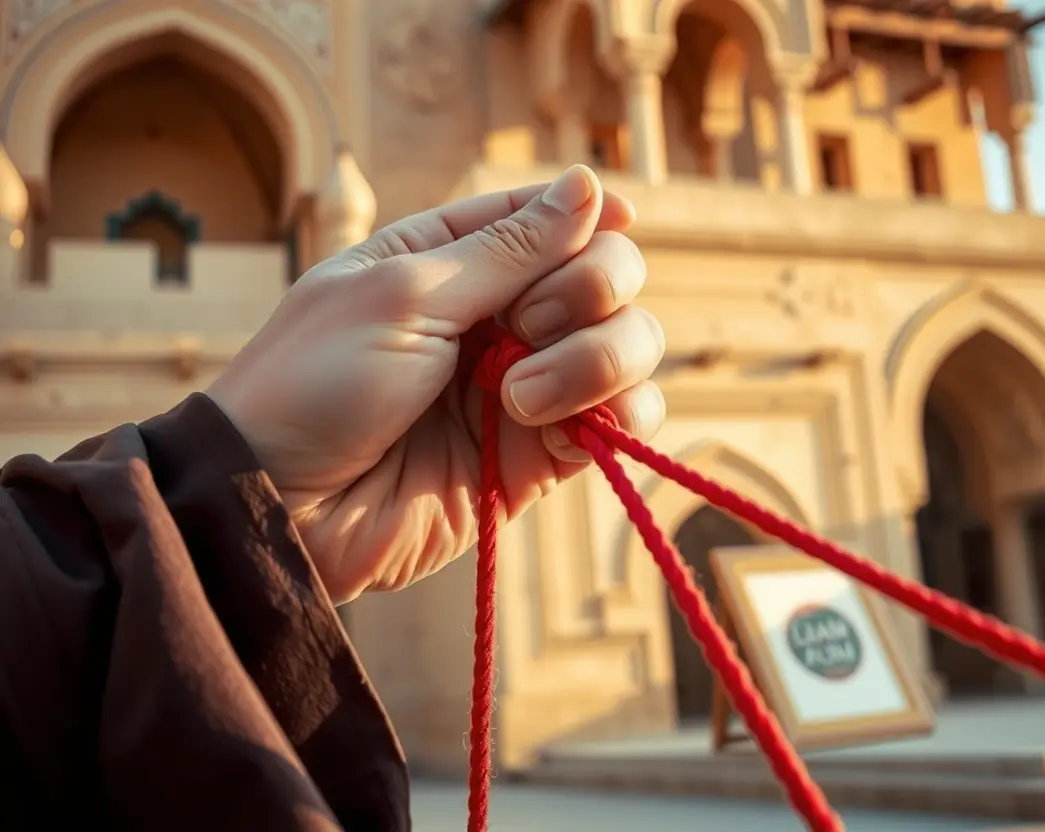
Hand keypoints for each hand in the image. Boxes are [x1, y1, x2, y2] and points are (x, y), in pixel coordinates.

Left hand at [207, 166, 666, 602]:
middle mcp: (501, 317)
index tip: (619, 219)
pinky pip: (622, 422)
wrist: (285, 508)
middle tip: (524, 325)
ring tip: (521, 399)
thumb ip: (507, 249)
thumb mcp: (406, 294)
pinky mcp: (542, 456)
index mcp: (454, 260)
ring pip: (629, 346)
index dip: (593, 216)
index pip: (553, 217)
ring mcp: (530, 385)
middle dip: (589, 290)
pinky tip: (567, 430)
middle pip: (608, 276)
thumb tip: (588, 183)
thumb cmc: (318, 384)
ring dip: (598, 360)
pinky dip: (620, 417)